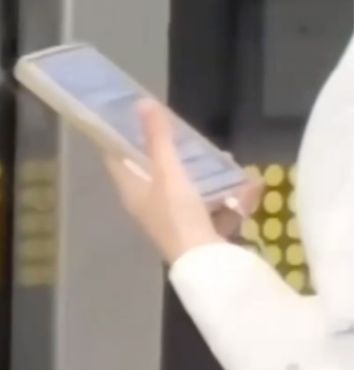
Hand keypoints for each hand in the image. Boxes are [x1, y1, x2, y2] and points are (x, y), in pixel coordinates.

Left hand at [102, 100, 262, 264]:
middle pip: (156, 173)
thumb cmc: (179, 216)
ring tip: (227, 160)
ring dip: (210, 177)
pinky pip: (217, 211)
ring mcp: (176, 221)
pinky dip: (233, 200)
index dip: (119, 136)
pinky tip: (253, 187)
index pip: (116, 157)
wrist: (208, 266)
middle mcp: (149, 206)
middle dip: (175, 155)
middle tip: (188, 135)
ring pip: (190, 191)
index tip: (129, 115)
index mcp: (132, 190)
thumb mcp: (168, 172)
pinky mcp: (201, 235)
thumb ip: (158, 139)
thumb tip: (142, 103)